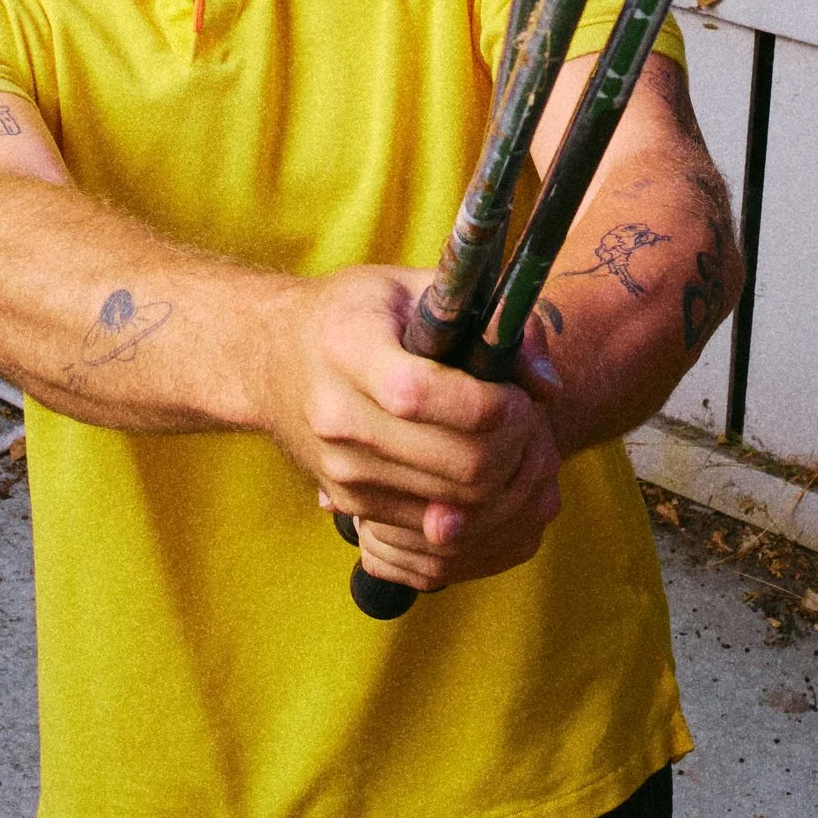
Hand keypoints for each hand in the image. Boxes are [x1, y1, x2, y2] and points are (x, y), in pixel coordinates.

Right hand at [267, 271, 565, 596]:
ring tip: (508, 443)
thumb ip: (489, 321)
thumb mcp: (411, 288)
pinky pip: (435, 530)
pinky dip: (475, 509)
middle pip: (459, 464)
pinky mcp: (350, 504)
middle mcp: (337, 416)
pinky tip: (480, 469)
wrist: (268, 359)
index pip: (425, 395)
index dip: (491, 404)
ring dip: (505, 482)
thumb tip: (548, 386)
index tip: (515, 393)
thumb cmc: (352, 314)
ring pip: (459, 506)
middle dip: (515, 447)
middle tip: (525, 420)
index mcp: (346, 348)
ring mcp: (341, 470)